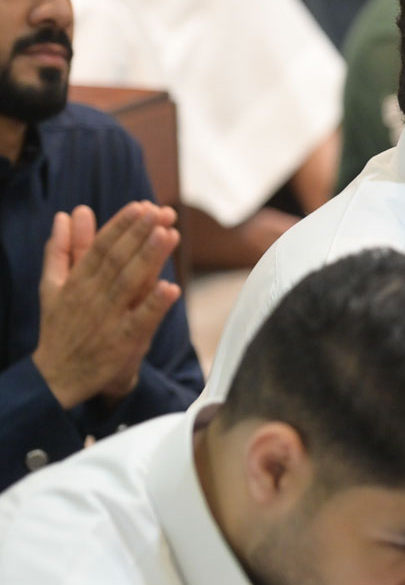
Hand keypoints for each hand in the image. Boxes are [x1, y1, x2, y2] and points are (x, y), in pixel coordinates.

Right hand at [30, 202, 181, 409]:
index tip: (141, 206)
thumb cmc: (60, 328)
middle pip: (117, 260)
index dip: (122, 226)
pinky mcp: (122, 343)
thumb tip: (65, 215)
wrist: (56, 378)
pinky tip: (172, 288)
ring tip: (167, 234)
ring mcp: (107, 319)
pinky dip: (155, 305)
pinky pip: (140, 321)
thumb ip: (60, 250)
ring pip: (129, 284)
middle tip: (160, 211)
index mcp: (76, 282)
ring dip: (149, 259)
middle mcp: (91, 297)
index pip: (101, 248)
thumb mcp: (51, 287)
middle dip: (139, 234)